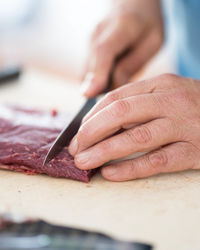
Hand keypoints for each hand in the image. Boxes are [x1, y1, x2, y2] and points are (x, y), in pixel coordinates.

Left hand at [69, 74, 199, 180]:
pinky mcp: (194, 151)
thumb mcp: (167, 94)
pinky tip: (110, 173)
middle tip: (75, 150)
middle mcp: (171, 101)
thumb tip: (101, 121)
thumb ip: (139, 103)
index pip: (116, 98)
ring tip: (84, 163)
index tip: (78, 134)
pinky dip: (131, 168)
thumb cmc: (193, 106)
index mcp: (160, 84)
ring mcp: (184, 125)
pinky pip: (157, 160)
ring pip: (136, 137)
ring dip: (104, 151)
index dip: (92, 117)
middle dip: (91, 132)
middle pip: (121, 113)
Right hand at [82, 0, 163, 96]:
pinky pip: (88, 72)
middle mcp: (99, 32)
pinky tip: (111, 75)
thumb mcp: (152, 42)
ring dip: (100, 83)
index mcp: (122, 26)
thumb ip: (132, 65)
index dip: (96, 74)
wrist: (132, 4)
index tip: (89, 94)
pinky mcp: (86, 50)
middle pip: (92, 67)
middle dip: (99, 87)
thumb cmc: (147, 24)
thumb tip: (111, 88)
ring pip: (88, 72)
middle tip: (118, 95)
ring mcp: (89, 40)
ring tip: (119, 78)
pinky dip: (97, 80)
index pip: (103, 51)